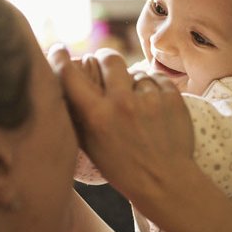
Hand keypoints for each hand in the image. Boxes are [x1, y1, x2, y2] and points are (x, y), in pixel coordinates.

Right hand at [48, 46, 194, 212]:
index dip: (59, 58)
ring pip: (136, 72)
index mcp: (97, 116)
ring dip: (133, 83)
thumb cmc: (123, 168)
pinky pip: (157, 79)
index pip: (70, 75)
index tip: (59, 49)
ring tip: (136, 105)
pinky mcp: (172, 98)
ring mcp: (150, 99)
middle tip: (105, 66)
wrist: (166, 182)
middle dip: (105, 58)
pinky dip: (154, 89)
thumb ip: (77, 114)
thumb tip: (64, 84)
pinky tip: (153, 107)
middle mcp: (122, 103)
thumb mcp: (90, 146)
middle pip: (109, 58)